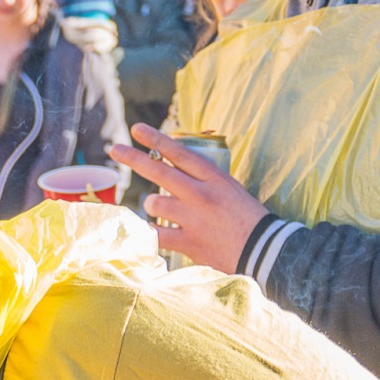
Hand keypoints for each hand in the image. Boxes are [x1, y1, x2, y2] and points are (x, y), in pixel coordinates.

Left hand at [109, 123, 269, 272]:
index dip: (155, 139)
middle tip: (114, 148)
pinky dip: (149, 234)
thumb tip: (174, 165)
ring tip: (163, 210)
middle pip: (159, 171)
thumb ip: (203, 177)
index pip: (180, 152)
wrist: (265, 250)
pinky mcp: (189, 242)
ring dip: (153, 205)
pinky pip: (156, 234)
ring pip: (154, 203)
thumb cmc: (247, 217)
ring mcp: (193, 218)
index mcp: (214, 177)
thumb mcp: (230, 187)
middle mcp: (201, 194)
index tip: (136, 129)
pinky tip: (147, 233)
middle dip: (133, 158)